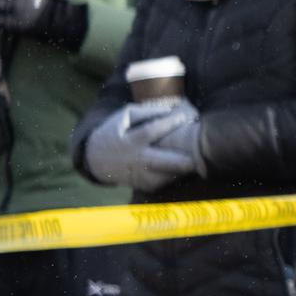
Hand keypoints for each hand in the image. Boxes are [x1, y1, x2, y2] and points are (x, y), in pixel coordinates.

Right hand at [82, 103, 198, 192]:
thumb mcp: (124, 117)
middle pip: (162, 162)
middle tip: (199, 157)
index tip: (184, 117)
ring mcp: (140, 175)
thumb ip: (146, 111)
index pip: (149, 132)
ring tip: (198, 161)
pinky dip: (177, 176)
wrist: (96, 159)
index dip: (167, 124)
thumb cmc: (117, 131)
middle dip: (182, 161)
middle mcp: (136, 160)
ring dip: (183, 170)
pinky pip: (165, 183)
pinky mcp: (145, 186)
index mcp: (130, 141)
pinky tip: (185, 168)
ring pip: (166, 176)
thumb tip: (170, 110)